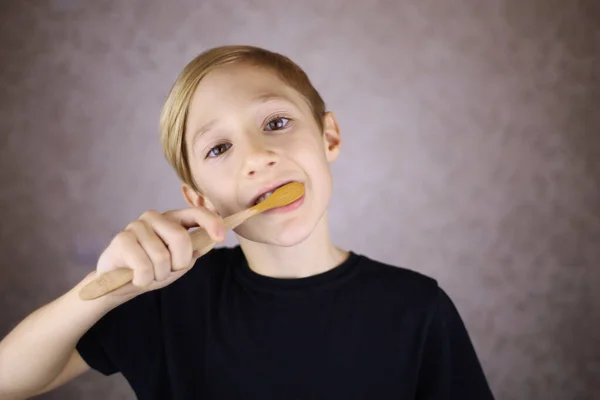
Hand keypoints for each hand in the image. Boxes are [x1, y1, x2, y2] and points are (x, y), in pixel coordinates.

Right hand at [94, 207, 224, 297]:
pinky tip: (136, 278)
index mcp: (173, 220)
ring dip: (158, 275)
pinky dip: (143, 280)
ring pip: (162, 257)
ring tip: (148, 274)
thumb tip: (212, 240)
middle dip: (179, 263)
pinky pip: (144, 267)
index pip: (196, 213)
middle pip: (181, 239)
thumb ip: (194, 250)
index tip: (221, 237)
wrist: (117, 284)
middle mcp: (155, 218)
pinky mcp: (122, 239)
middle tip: (168, 271)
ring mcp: (137, 226)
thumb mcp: (178, 262)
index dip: (211, 223)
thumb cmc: (152, 269)